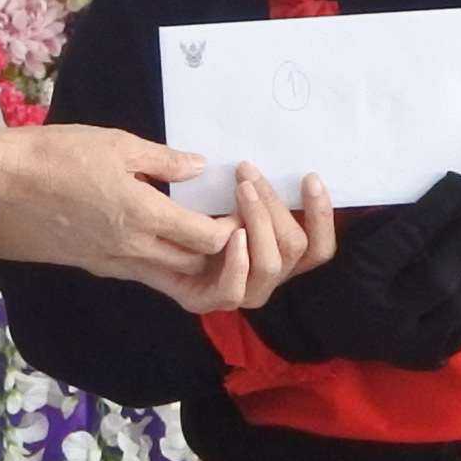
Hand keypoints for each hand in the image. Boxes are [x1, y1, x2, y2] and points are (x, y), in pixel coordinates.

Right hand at [0, 121, 234, 298]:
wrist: (2, 185)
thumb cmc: (58, 155)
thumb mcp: (116, 144)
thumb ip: (163, 159)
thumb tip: (198, 167)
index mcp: (144, 216)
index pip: (208, 238)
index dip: (231, 229)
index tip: (236, 209)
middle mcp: (133, 249)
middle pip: (195, 266)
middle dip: (217, 251)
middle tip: (224, 223)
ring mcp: (112, 262)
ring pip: (168, 277)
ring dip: (189, 263)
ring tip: (195, 233)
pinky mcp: (94, 265)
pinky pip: (141, 272)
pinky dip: (161, 262)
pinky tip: (158, 235)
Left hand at [176, 170, 337, 318]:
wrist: (138, 231)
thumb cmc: (186, 209)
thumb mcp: (226, 193)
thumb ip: (255, 188)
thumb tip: (278, 159)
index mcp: (277, 254)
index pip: (318, 247)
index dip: (322, 215)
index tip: (309, 177)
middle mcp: (264, 276)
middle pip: (296, 248)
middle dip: (277, 206)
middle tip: (249, 174)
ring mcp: (239, 293)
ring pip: (270, 266)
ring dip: (260, 223)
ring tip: (242, 190)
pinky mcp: (206, 301)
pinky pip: (233, 291)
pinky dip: (238, 261)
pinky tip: (232, 234)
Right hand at [251, 175, 460, 369]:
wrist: (305, 328)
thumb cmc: (324, 273)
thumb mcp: (341, 236)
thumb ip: (385, 221)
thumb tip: (436, 200)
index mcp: (360, 275)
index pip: (411, 235)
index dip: (442, 207)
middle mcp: (383, 313)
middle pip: (440, 275)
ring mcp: (402, 342)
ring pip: (457, 307)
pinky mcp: (416, 358)